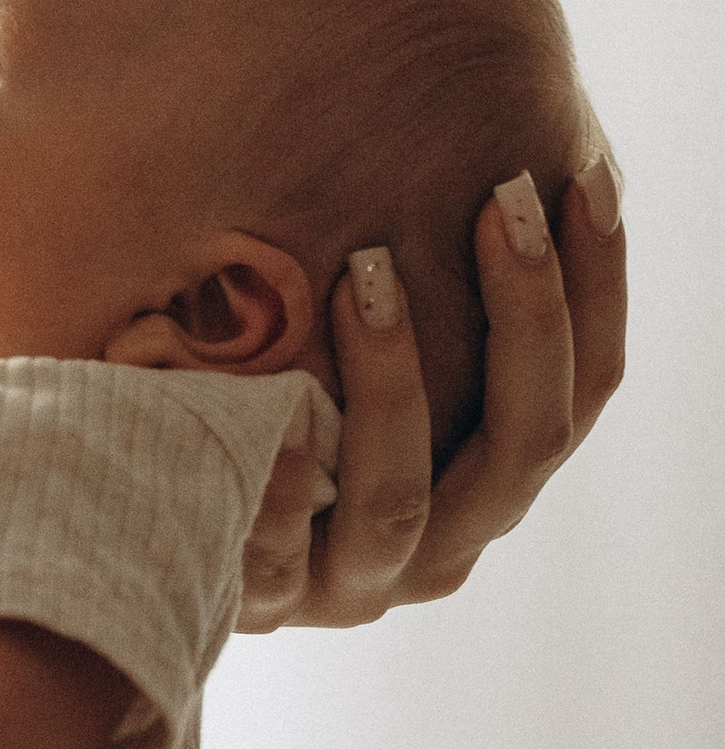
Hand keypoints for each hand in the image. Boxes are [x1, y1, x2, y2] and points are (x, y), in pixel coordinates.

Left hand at [240, 164, 626, 630]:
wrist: (151, 530)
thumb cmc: (272, 392)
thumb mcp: (362, 334)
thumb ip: (436, 274)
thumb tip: (526, 143)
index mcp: (491, 479)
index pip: (583, 389)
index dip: (596, 287)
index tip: (577, 176)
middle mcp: (443, 544)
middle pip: (523, 444)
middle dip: (525, 316)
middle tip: (500, 203)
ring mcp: (351, 584)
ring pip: (401, 499)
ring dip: (393, 381)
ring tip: (366, 272)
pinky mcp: (260, 605)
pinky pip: (274, 548)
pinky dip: (276, 477)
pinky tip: (266, 401)